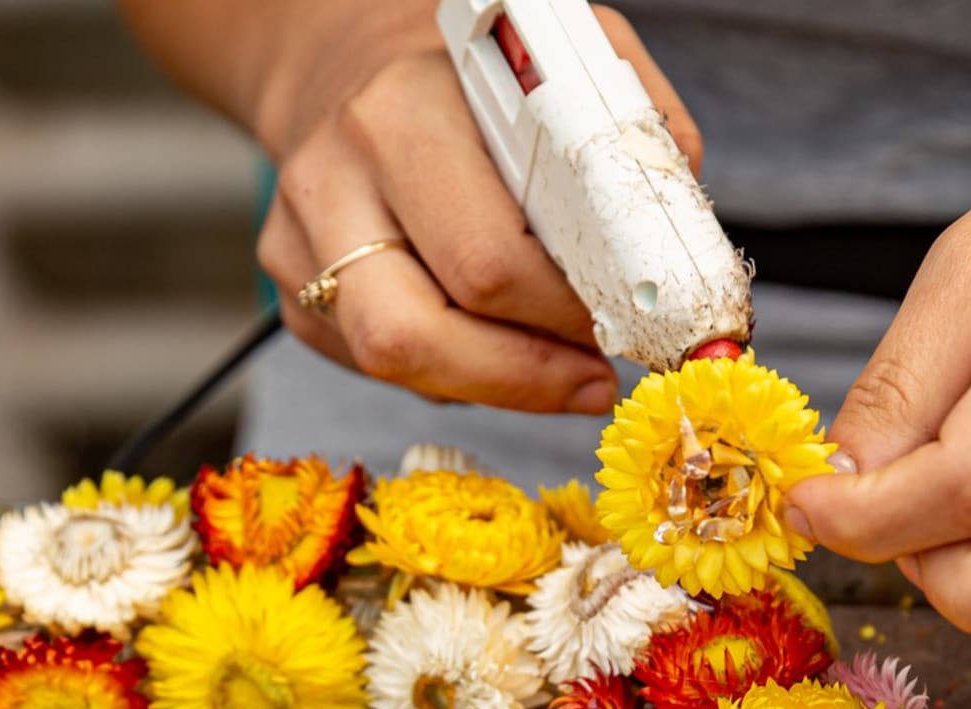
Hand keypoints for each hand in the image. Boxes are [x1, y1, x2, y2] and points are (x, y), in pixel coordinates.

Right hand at [250, 6, 701, 413]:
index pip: (488, 261)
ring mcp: (300, 244)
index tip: (628, 330)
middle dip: (528, 374)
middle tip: (596, 375)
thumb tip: (676, 244)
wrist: (345, 62)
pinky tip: (493, 345)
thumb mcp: (562, 60)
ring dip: (494, 386)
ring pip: (395, 366)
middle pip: (421, 334)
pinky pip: (379, 368)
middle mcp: (335, 180)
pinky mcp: (294, 293)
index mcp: (403, 113)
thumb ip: (630, 132)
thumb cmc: (466, 74)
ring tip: (561, 374)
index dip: (565, 316)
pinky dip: (452, 373)